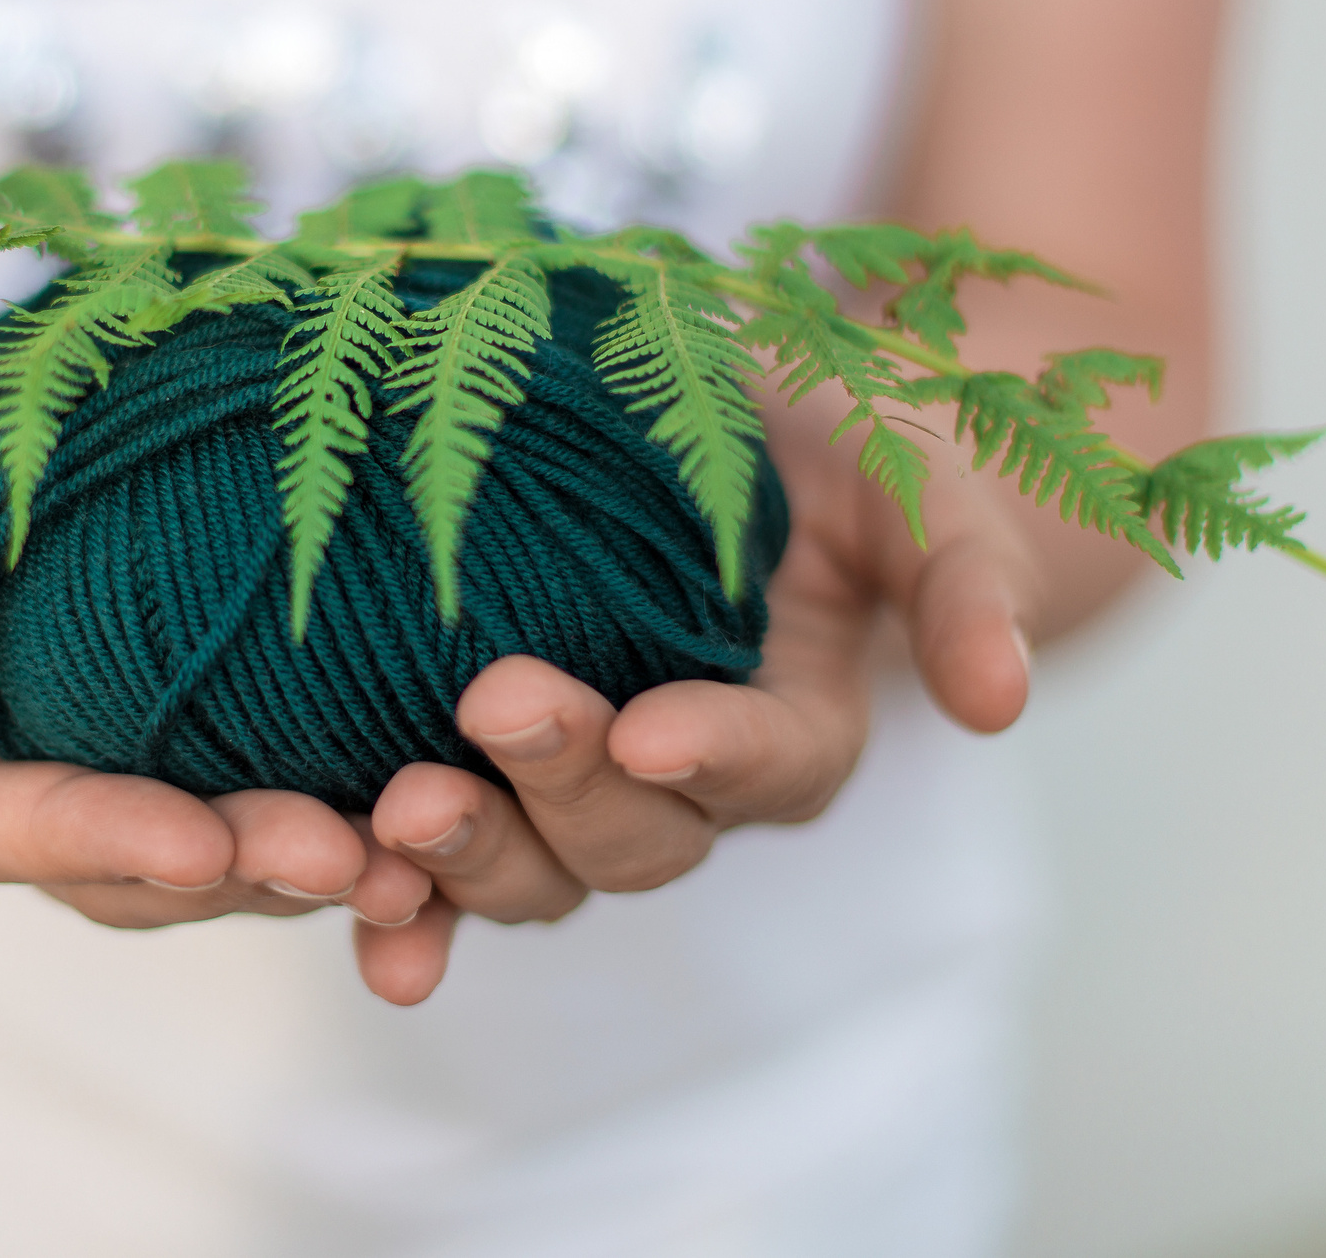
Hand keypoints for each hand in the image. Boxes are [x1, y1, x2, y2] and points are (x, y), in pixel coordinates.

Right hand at [0, 307, 436, 967]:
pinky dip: (339, 822)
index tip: (198, 841)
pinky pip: (252, 798)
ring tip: (419, 855)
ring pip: (198, 861)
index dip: (93, 838)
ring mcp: (88, 767)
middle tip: (352, 854)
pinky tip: (436, 816)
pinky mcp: (168, 734)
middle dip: (232, 874)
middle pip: (114, 870)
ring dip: (303, 869)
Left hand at [353, 387, 1041, 1004]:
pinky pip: (435, 857)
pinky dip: (387, 894)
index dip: (713, 755)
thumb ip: (964, 586)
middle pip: (632, 840)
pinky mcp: (483, 772)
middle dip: (560, 791)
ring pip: (530, 869)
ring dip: (462, 858)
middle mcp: (685, 787)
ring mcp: (577, 791)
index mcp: (797, 731)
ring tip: (389, 814)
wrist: (744, 432)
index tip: (651, 726)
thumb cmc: (850, 449)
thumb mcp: (924, 485)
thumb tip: (1001, 698)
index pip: (769, 766)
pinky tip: (324, 885)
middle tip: (491, 707)